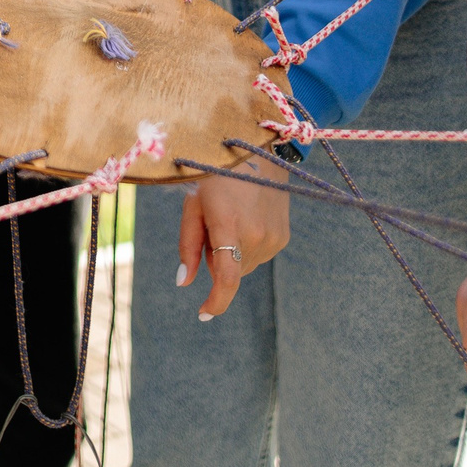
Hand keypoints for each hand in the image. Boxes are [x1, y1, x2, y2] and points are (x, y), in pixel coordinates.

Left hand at [176, 166, 288, 318]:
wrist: (256, 153)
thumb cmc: (215, 178)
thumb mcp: (193, 205)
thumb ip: (188, 246)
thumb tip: (184, 283)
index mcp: (229, 225)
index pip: (227, 277)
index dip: (216, 301)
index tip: (203, 313)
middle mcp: (256, 236)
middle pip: (229, 271)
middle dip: (216, 259)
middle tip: (212, 225)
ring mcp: (273, 238)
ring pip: (243, 266)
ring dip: (232, 252)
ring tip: (231, 218)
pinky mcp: (282, 237)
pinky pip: (258, 256)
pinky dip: (247, 246)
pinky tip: (246, 219)